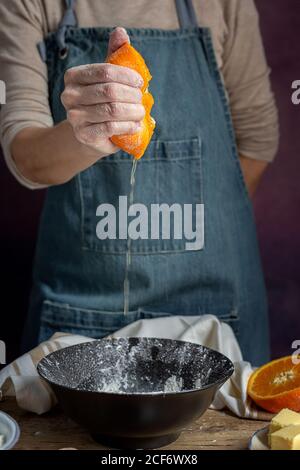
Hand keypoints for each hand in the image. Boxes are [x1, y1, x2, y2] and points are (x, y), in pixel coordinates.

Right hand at [61, 27, 144, 155]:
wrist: (92, 134)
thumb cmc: (102, 101)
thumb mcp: (107, 78)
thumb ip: (114, 55)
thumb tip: (121, 32)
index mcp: (74, 76)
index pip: (105, 71)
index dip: (127, 76)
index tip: (140, 82)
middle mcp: (69, 95)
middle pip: (110, 91)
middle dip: (132, 95)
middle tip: (142, 100)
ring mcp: (74, 116)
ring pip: (111, 110)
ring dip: (133, 112)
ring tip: (140, 113)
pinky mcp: (83, 135)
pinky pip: (110, 127)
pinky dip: (128, 126)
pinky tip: (135, 125)